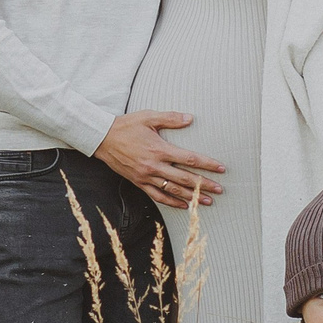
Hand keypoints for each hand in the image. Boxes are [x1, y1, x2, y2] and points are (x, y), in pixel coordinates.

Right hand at [92, 110, 225, 209]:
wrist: (102, 138)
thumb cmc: (126, 126)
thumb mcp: (148, 117)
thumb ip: (171, 118)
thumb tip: (190, 118)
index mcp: (159, 149)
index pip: (189, 159)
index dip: (207, 164)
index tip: (221, 168)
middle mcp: (154, 166)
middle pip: (185, 178)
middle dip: (204, 184)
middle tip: (220, 189)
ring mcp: (146, 176)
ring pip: (173, 190)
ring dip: (192, 196)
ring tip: (207, 200)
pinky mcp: (138, 182)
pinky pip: (158, 196)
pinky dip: (172, 202)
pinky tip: (183, 205)